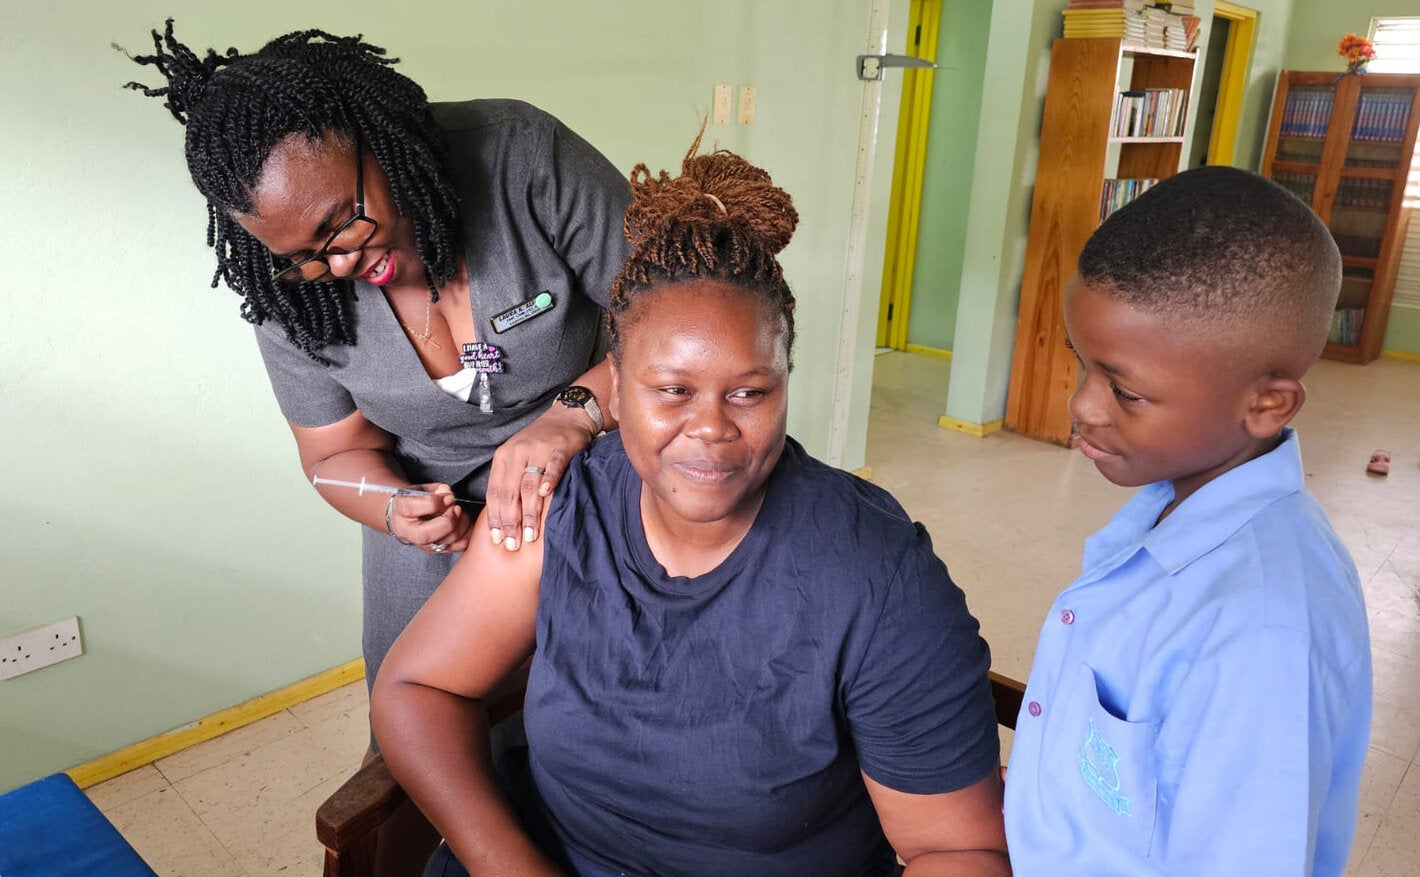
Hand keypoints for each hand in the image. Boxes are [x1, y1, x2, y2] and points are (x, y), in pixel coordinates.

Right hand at [387, 483, 472, 554]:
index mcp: (400, 512)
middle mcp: (409, 533)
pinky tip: (463, 521)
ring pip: (446, 541)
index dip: (435, 502)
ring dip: (459, 524)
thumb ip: (435, 490)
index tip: (448, 497)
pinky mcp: (439, 549)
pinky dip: (466, 532)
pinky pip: (459, 545)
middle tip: (455, 506)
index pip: (413, 509)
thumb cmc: (414, 500)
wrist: (407, 516)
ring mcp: (424, 544)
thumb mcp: (420, 489)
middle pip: (428, 533)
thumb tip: (447, 492)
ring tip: (459, 511)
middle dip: (448, 518)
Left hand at [486, 405, 595, 550]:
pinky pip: (554, 466)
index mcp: (503, 457)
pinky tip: (546, 495)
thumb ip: (510, 482)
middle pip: (510, 492)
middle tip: (512, 544)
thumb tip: (503, 520)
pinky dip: (550, 481)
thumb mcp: (517, 459)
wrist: (567, 417)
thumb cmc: (540, 443)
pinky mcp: (560, 448)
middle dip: (510, 521)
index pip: (495, 492)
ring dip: (529, 512)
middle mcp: (517, 453)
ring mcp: (539, 450)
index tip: (496, 539)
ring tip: (530, 534)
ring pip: (530, 485)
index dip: (495, 517)